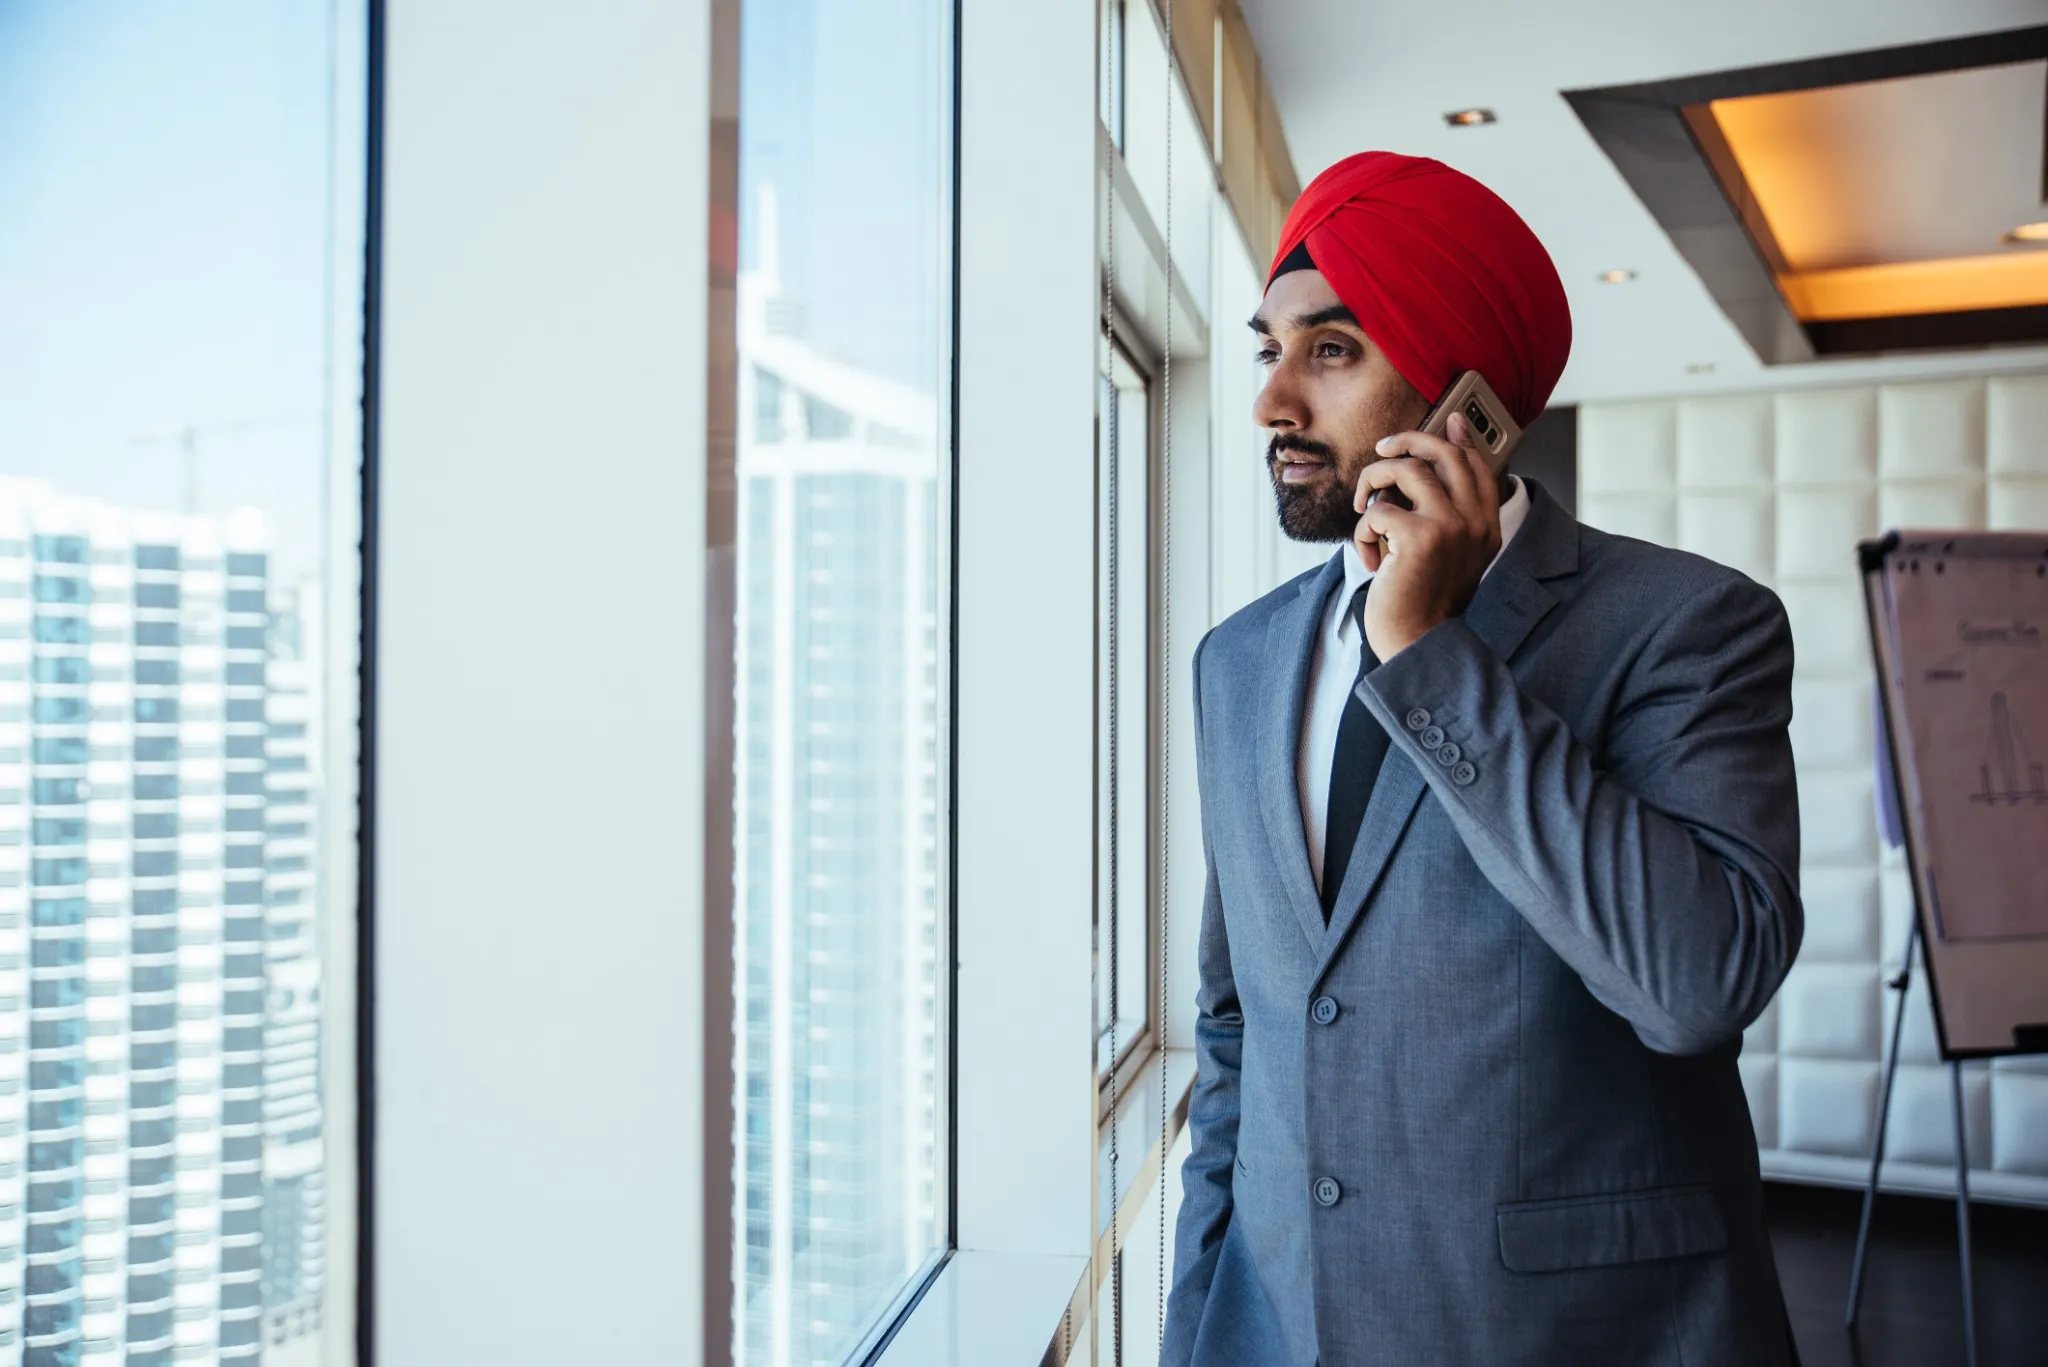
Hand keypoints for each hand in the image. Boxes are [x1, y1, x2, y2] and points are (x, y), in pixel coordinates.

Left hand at [1352, 412, 1502, 659]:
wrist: (1421, 645)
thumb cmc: (1425, 602)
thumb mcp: (1449, 556)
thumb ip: (1447, 516)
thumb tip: (1430, 473)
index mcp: (1485, 526)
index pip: (1477, 464)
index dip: (1458, 437)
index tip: (1447, 419)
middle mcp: (1474, 521)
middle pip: (1443, 452)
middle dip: (1407, 440)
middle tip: (1382, 449)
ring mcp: (1450, 526)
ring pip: (1405, 470)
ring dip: (1374, 483)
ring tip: (1364, 512)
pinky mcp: (1419, 538)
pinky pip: (1377, 510)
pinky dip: (1363, 533)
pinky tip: (1372, 560)